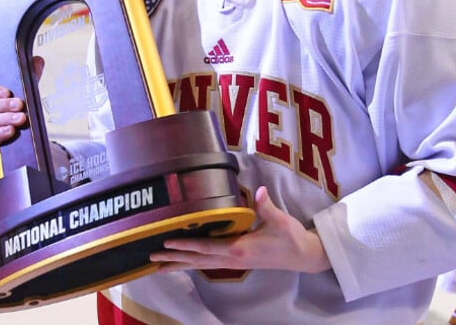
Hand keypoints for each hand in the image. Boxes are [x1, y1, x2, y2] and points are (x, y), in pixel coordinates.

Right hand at [0, 84, 27, 172]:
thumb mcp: (23, 105)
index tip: (8, 92)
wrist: (19, 156)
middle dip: (3, 105)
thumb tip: (38, 60)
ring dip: (4, 119)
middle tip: (21, 105)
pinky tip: (10, 131)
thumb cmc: (17, 127)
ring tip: (21, 118)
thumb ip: (30, 82)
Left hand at [149, 186, 329, 274]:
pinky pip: (208, 263)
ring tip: (159, 265)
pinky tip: (183, 262)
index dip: (186, 245)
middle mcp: (233, 259)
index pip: (207, 247)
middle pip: (198, 259)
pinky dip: (192, 263)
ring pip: (201, 264)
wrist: (303, 256)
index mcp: (240, 249)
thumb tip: (260, 191)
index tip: (167, 242)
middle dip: (175, 257)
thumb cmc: (291, 238)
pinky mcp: (236, 262)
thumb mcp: (281, 220)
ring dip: (180, 263)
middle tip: (152, 255)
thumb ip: (268, 206)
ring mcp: (234, 263)